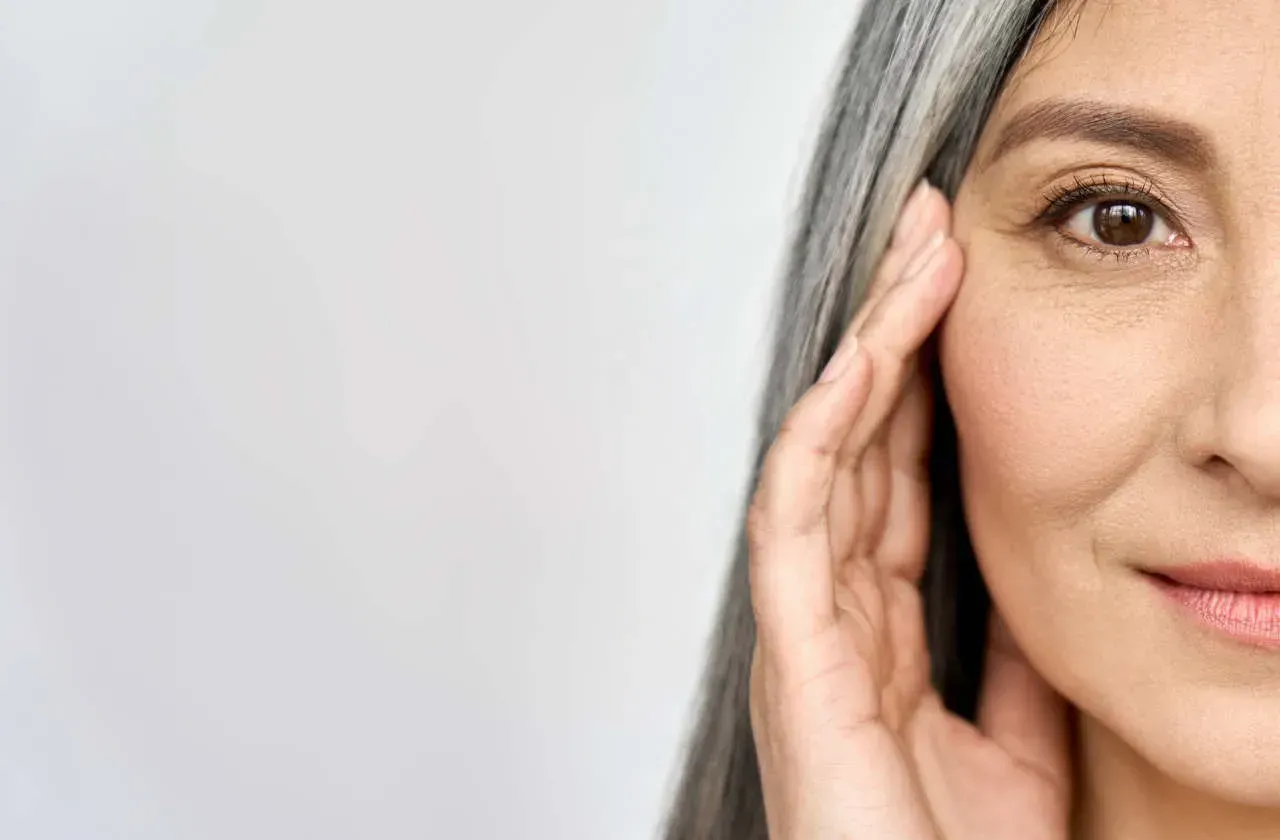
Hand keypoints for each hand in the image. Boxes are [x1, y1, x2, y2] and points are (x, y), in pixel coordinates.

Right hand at [746, 182, 1073, 838]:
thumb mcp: (1009, 741)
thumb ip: (1007, 659)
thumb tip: (1029, 579)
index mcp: (874, 631)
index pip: (895, 475)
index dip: (924, 381)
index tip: (957, 292)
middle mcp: (829, 612)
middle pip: (859, 443)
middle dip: (892, 332)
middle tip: (927, 232)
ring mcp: (803, 627)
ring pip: (825, 458)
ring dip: (867, 355)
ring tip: (912, 260)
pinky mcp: (791, 653)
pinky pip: (792, 519)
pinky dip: (821, 436)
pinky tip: (857, 368)